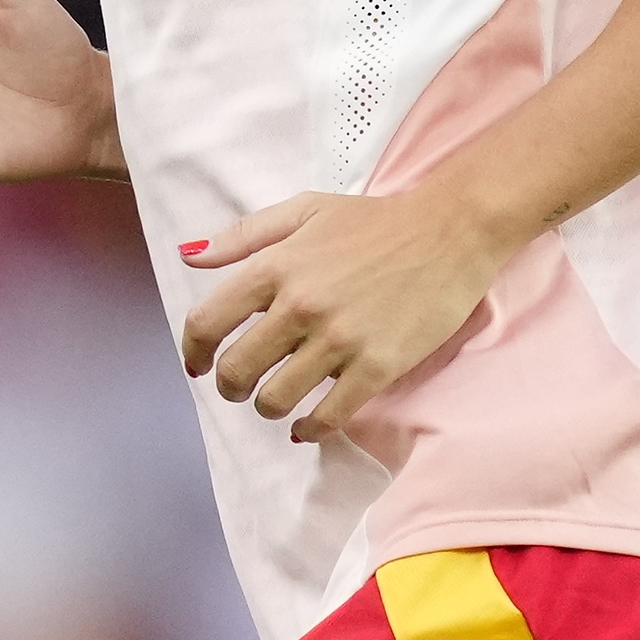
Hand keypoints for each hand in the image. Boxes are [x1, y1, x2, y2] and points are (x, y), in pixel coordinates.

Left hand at [176, 188, 515, 439]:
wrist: (451, 231)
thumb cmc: (376, 221)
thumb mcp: (304, 210)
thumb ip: (243, 235)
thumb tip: (188, 256)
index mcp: (276, 267)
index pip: (207, 322)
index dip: (194, 352)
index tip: (199, 366)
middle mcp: (301, 305)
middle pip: (238, 370)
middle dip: (231, 387)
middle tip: (241, 388)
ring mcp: (340, 339)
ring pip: (276, 399)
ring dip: (268, 408)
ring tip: (277, 400)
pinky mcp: (377, 366)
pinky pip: (328, 416)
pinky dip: (309, 429)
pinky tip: (306, 426)